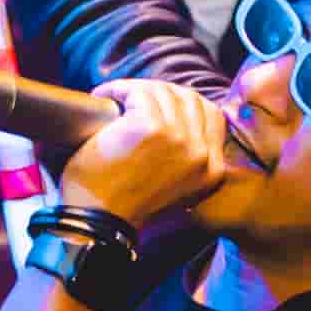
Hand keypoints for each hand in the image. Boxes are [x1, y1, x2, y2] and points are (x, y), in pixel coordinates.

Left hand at [56, 78, 241, 229]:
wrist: (97, 221)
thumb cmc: (124, 204)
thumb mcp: (173, 186)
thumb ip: (185, 157)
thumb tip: (176, 117)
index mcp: (211, 171)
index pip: (213, 116)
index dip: (185, 103)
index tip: (159, 103)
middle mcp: (201, 154)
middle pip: (190, 99)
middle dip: (161, 92)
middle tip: (135, 97)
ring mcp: (178, 139)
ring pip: (163, 92)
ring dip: (136, 89)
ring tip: (115, 97)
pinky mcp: (150, 127)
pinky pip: (138, 91)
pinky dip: (118, 89)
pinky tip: (105, 95)